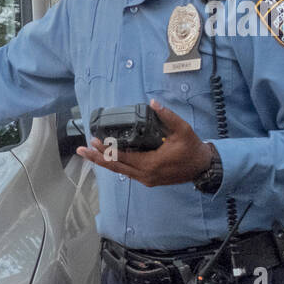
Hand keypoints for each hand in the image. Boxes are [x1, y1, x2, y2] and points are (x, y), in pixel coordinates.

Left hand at [75, 99, 212, 186]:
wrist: (203, 167)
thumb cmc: (192, 149)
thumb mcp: (182, 130)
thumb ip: (167, 116)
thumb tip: (153, 103)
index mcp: (150, 163)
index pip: (122, 156)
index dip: (106, 149)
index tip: (94, 141)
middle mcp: (144, 175)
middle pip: (114, 166)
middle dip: (96, 158)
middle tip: (81, 150)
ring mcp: (145, 179)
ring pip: (119, 171)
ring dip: (103, 162)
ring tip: (88, 154)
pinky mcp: (148, 180)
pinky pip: (127, 172)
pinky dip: (115, 165)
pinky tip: (106, 158)